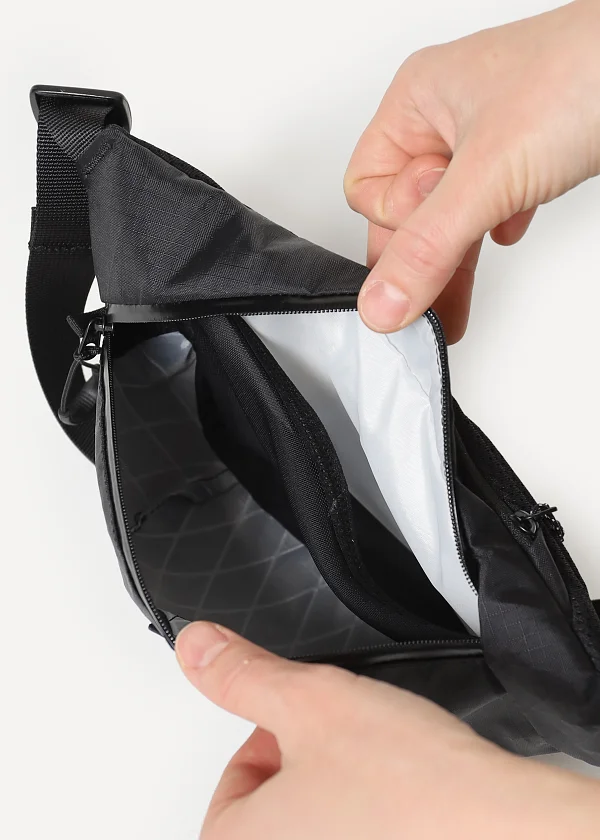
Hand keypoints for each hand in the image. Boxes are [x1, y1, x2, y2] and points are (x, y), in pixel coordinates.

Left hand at [176, 622, 599, 838]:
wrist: (508, 831)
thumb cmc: (413, 789)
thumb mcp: (311, 703)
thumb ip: (244, 675)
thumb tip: (196, 648)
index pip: (232, 790)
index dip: (272, 740)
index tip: (309, 727)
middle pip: (276, 813)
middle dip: (309, 766)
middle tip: (353, 748)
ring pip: (324, 826)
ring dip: (347, 791)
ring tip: (389, 773)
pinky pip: (364, 834)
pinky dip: (380, 819)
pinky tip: (411, 804)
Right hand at [344, 0, 599, 340]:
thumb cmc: (584, 75)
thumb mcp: (487, 176)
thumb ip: (428, 247)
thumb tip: (382, 303)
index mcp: (416, 101)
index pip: (369, 189)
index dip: (395, 222)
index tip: (431, 236)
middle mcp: (446, 115)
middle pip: (407, 207)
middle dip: (421, 255)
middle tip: (430, 306)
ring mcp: (488, 134)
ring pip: (448, 211)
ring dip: (452, 256)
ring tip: (452, 307)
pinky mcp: (526, 151)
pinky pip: (489, 203)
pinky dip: (492, 229)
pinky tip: (505, 237)